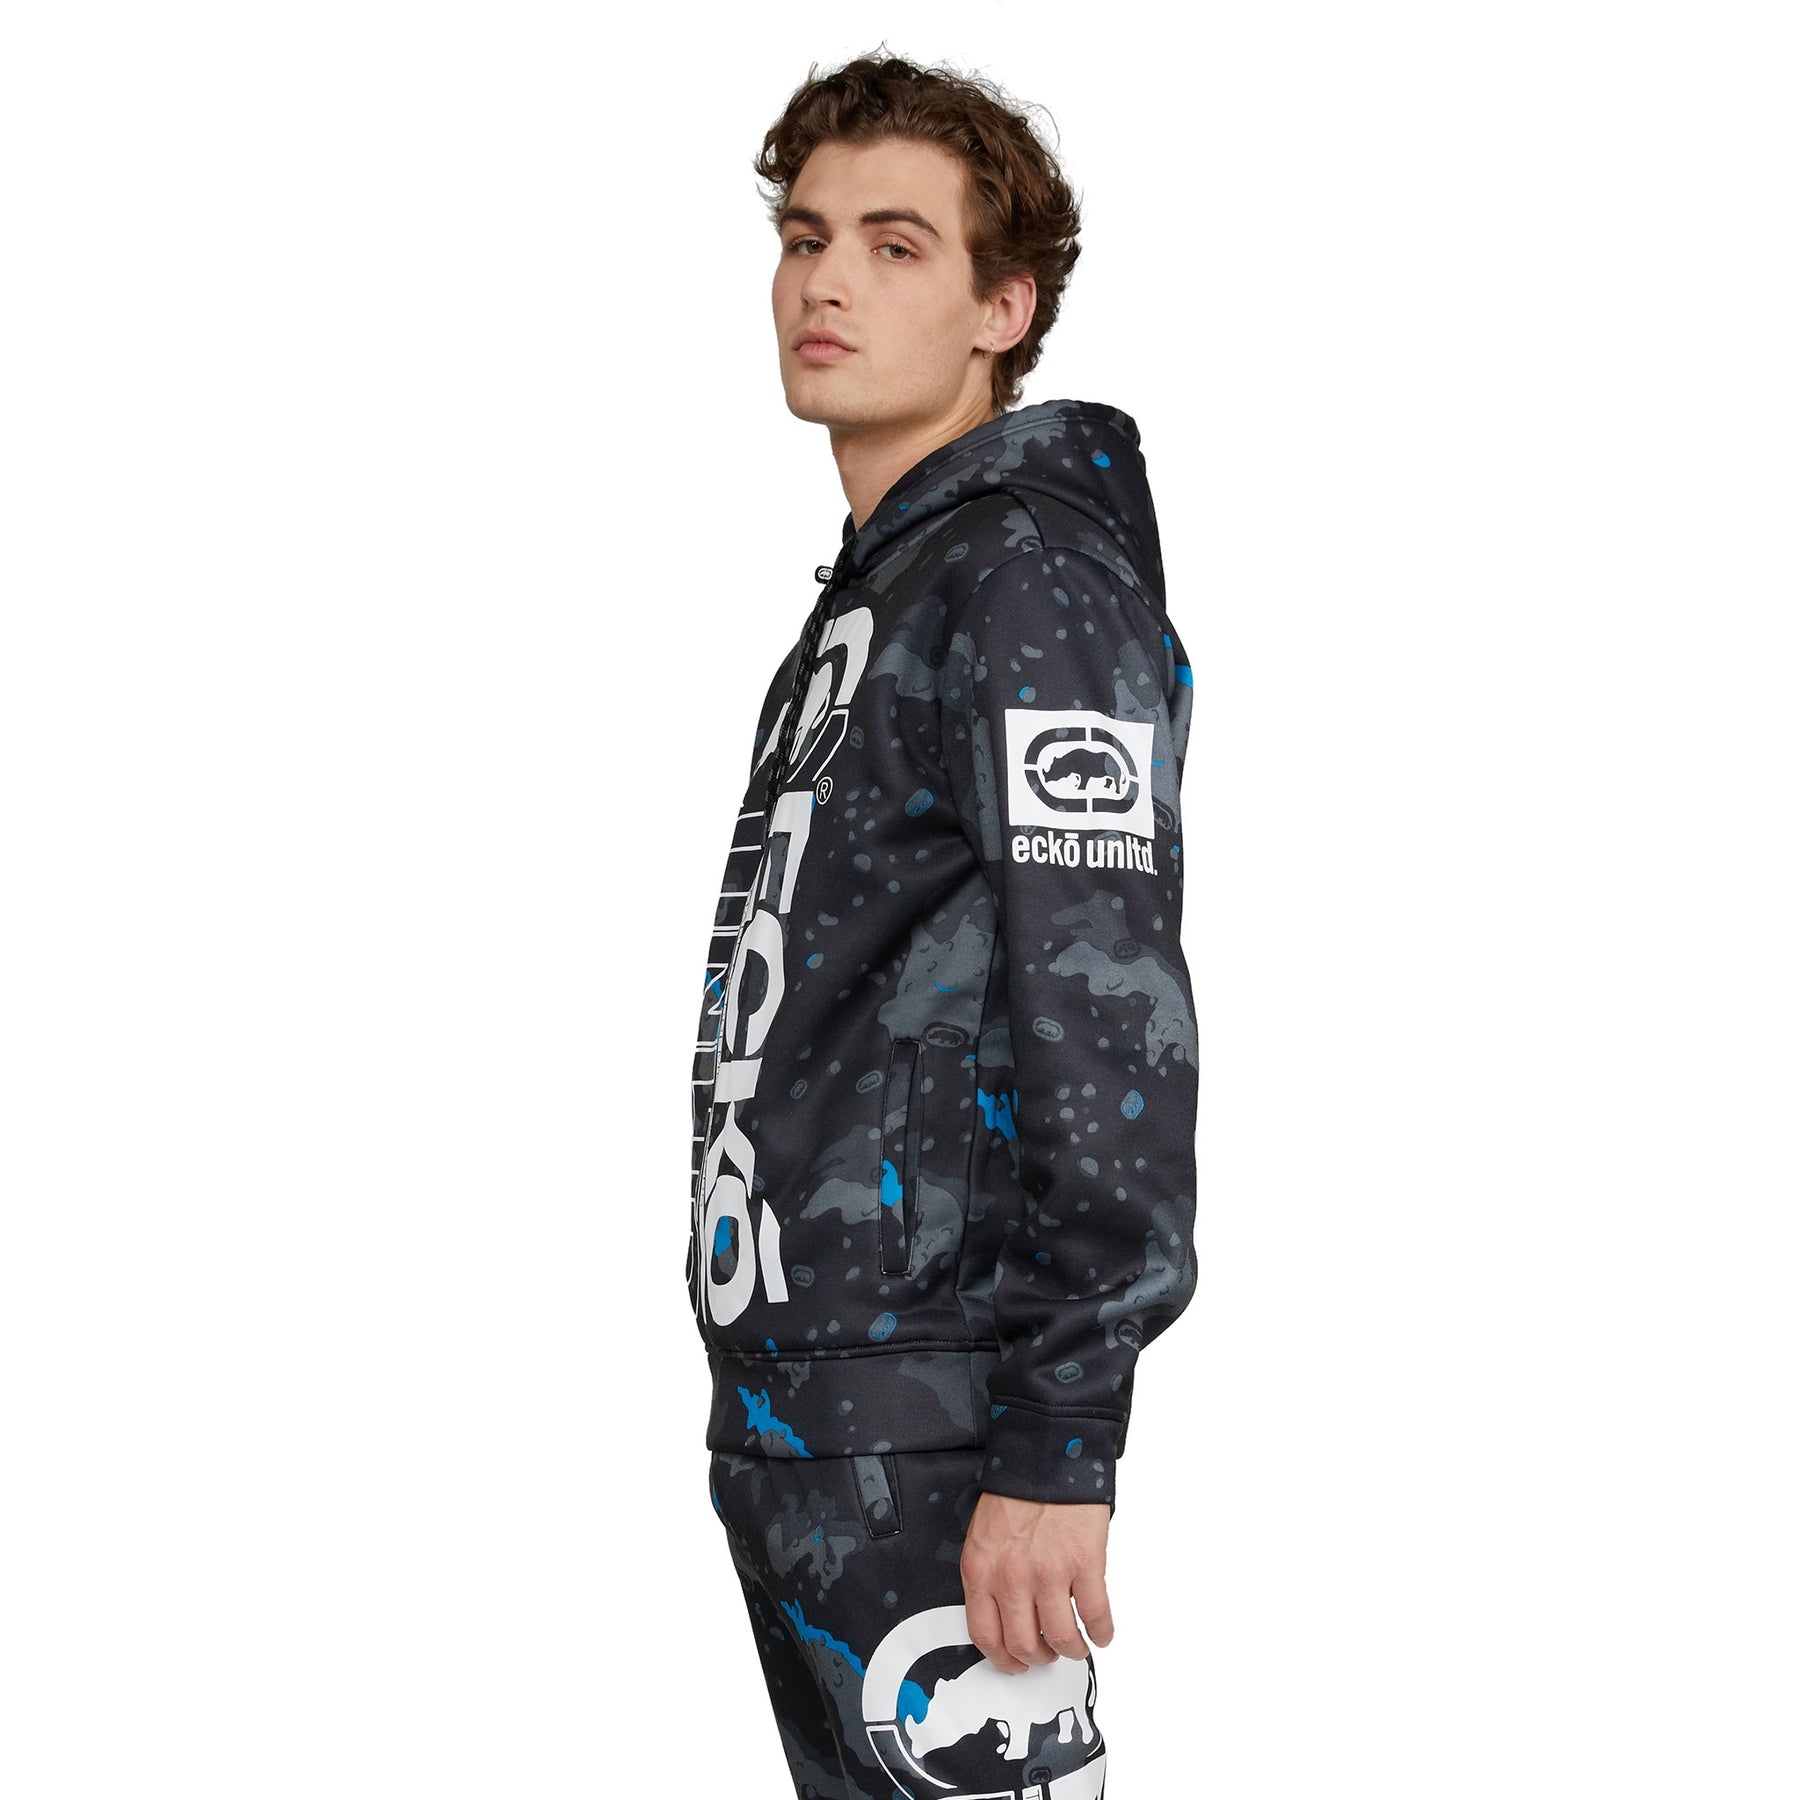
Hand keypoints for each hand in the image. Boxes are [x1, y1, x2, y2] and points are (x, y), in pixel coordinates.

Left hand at [959, 1491, 1113, 1673]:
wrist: (1047, 1455)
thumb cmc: (1016, 1492)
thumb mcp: (983, 1536)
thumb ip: (990, 1576)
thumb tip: (1004, 1616)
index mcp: (980, 1570)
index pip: (985, 1636)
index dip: (1003, 1660)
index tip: (1016, 1663)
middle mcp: (1011, 1578)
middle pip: (1024, 1645)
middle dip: (1040, 1657)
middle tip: (1048, 1653)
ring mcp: (1049, 1573)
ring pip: (1061, 1638)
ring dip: (1071, 1649)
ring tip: (1076, 1646)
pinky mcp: (1084, 1564)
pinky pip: (1095, 1615)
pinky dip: (1102, 1631)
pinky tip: (1102, 1632)